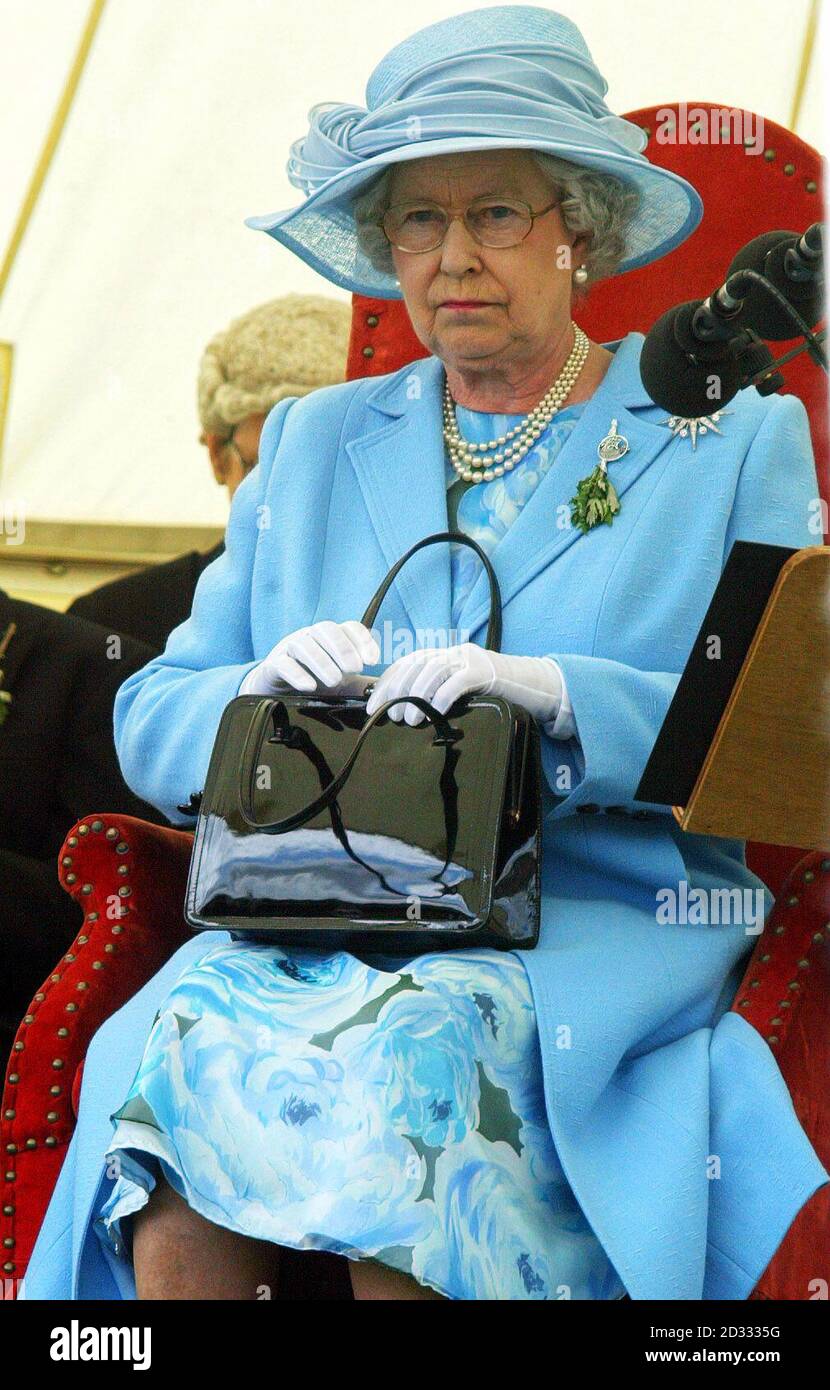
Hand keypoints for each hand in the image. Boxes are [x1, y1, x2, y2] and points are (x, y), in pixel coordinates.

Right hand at [239, 620, 379, 695]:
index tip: (373, 660)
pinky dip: (297, 673)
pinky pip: (283, 664)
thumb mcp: (342, 685)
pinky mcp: (272, 666)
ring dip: (322, 661)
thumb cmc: (314, 684)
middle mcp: (310, 637)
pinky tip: (309, 686)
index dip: (363, 640)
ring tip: (334, 680)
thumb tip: (386, 692)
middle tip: (354, 669)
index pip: (349, 628)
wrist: (277, 693)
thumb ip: (361, 685)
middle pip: (326, 629)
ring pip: (304, 644)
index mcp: (330, 638)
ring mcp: (289, 649)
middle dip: (343, 648)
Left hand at [364, 643, 563, 726]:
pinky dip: (443, 697)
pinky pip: (458, 682)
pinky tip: (435, 713)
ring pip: (433, 671)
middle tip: (391, 715)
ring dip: (417, 696)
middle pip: (416, 665)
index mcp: (442, 654)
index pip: (406, 663)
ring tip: (409, 720)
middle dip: (398, 690)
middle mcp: (452, 652)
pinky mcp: (484, 671)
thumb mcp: (456, 689)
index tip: (374, 705)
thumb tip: (400, 712)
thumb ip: (433, 693)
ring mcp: (468, 659)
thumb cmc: (488, 693)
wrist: (527, 684)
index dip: (387, 682)